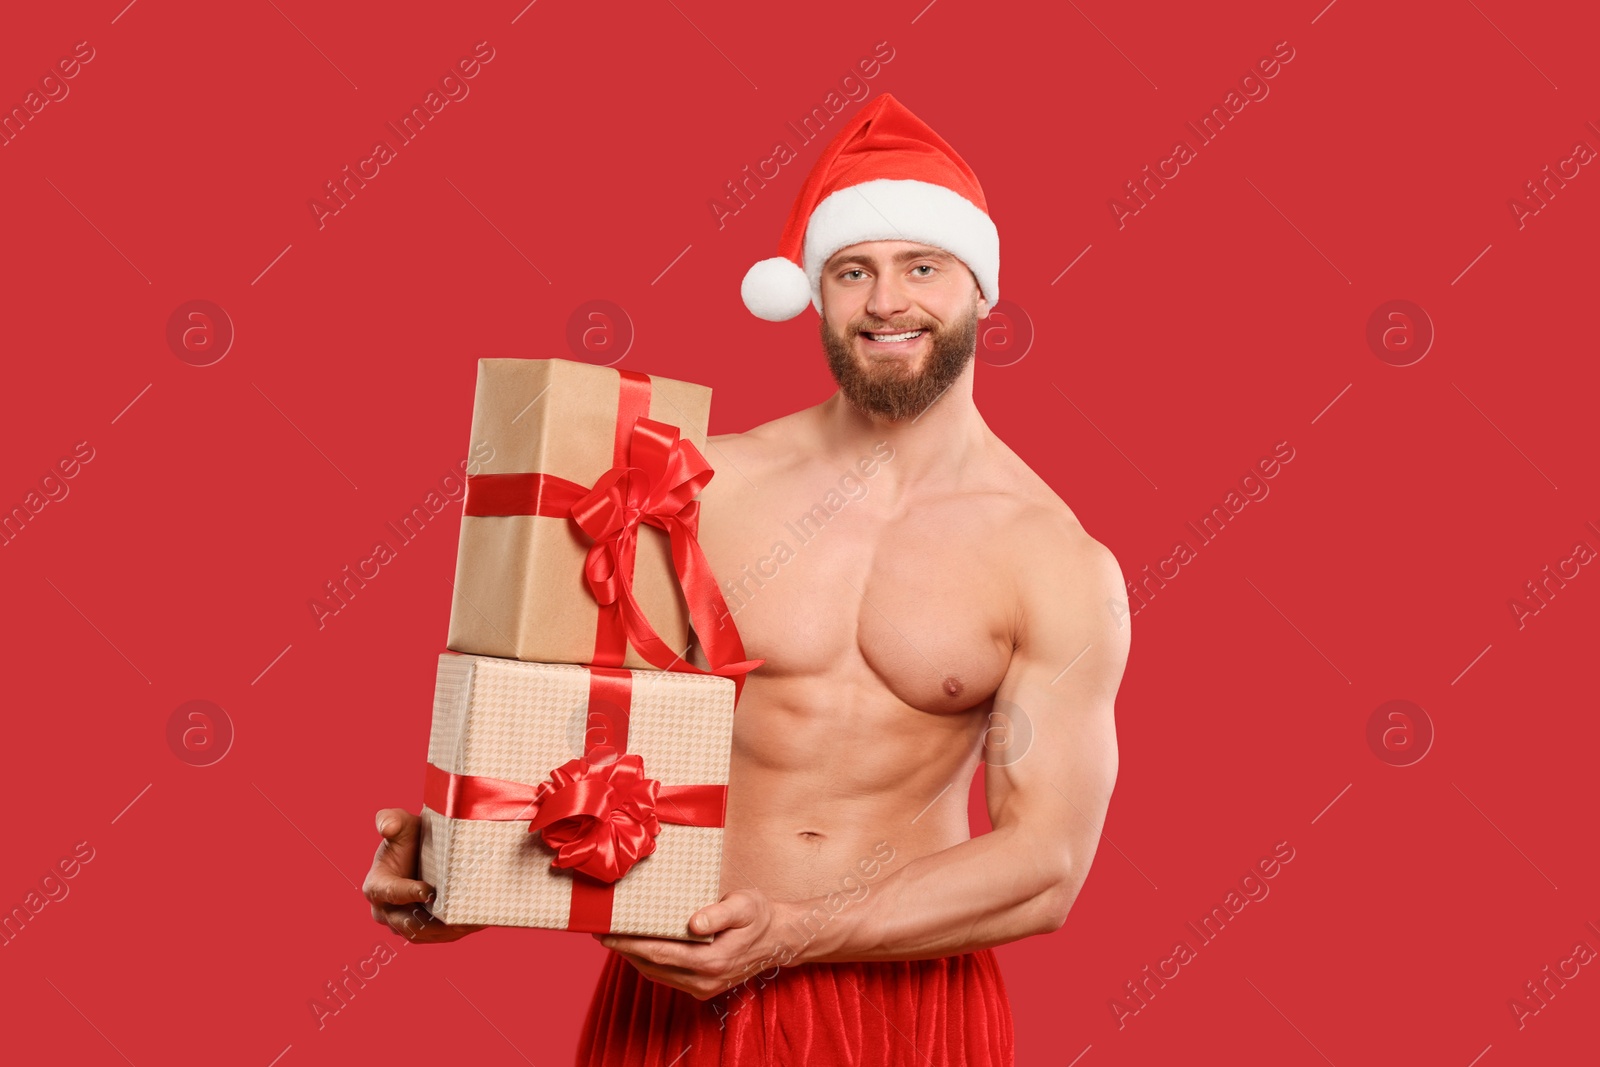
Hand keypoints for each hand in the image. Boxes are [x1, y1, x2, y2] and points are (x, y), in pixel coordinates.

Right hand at [362, 808, 484, 943]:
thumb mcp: (400, 823)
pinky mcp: (422, 930)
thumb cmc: (410, 836)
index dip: (408, 893)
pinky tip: (474, 922)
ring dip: (447, 932)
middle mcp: (385, 911)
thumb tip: (386, 827)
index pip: (390, 893)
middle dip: (431, 923)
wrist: (423, 852)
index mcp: (376, 886)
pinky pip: (437, 937)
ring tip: (470, 923)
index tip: (430, 890)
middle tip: (456, 916)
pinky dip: (455, 932)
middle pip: (407, 924)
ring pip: (423, 935)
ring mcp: (403, 924)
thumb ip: (390, 819)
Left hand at [596, 889, 805, 1000]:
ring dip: (633, 957)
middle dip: (623, 950)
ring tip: (613, 937)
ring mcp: (703, 987)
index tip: (606, 932)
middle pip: (652, 966)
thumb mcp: (744, 904)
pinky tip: (639, 947)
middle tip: (599, 930)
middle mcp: (704, 980)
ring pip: (657, 974)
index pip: (660, 953)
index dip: (630, 944)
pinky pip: (667, 976)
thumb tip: (693, 924)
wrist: (780, 938)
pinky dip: (649, 962)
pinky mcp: (702, 987)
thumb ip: (719, 913)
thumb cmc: (760, 915)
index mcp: (712, 960)